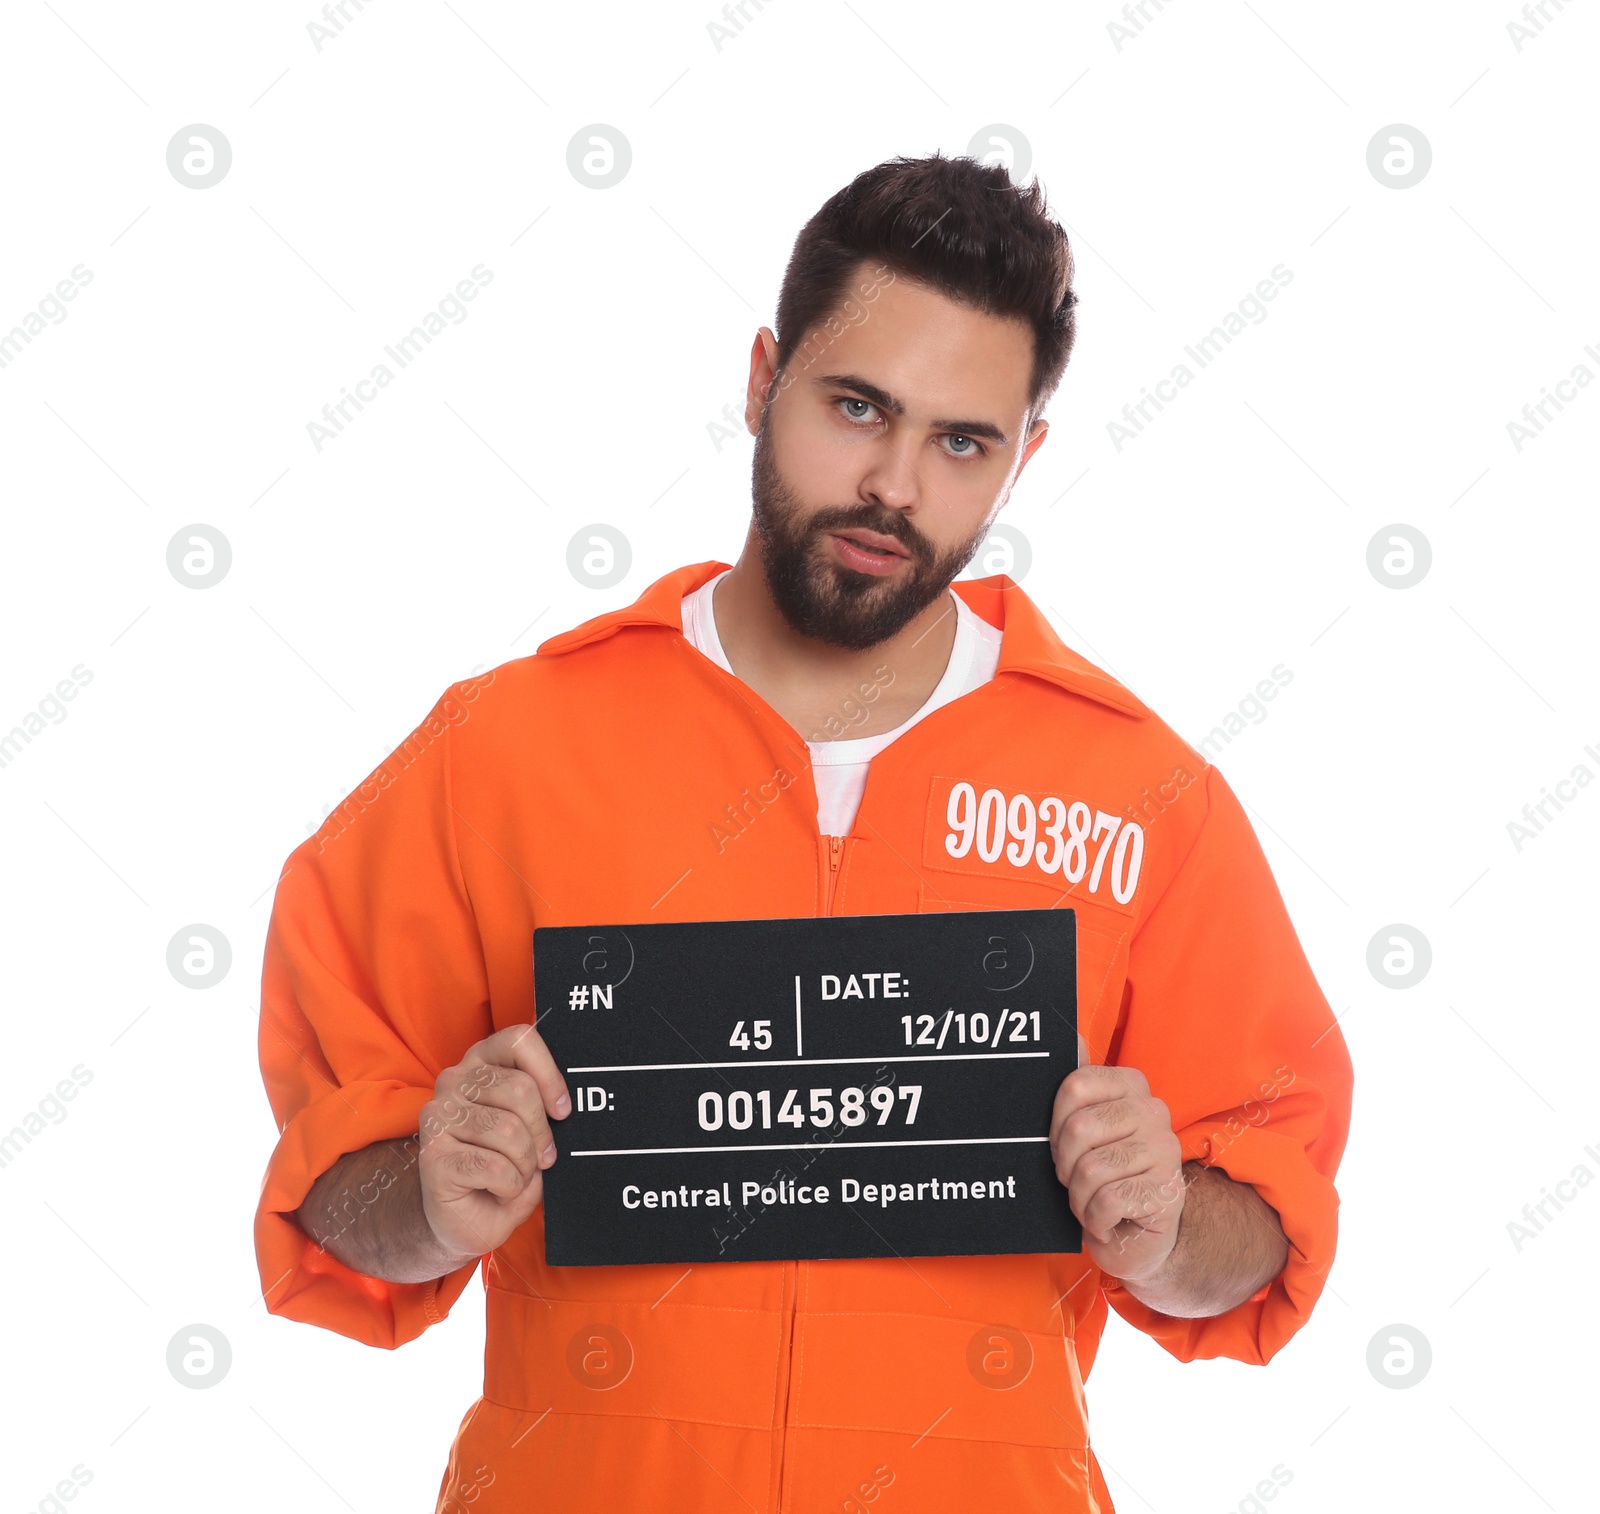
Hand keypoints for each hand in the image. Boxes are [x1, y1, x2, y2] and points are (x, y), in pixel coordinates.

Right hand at [417, 1023, 569, 1264]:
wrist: (463, 1220)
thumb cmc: (502, 1170)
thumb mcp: (530, 1130)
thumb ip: (543, 1108)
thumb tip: (564, 1105)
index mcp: (480, 1063)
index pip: (519, 1041)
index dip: (549, 1074)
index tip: (562, 1110)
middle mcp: (453, 1081)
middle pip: (520, 1089)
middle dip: (542, 1133)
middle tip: (541, 1158)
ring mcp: (437, 1117)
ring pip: (509, 1130)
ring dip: (525, 1164)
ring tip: (515, 1175)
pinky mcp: (432, 1156)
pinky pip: (496, 1167)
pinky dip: (511, 1187)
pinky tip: (497, 1190)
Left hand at [1050, 1034, 1185, 1281]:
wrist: (1138, 1237)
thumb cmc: (1105, 1177)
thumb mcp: (1084, 1128)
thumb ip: (1078, 1086)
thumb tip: (1071, 1036)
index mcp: (1131, 1086)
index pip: (1075, 1085)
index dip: (1055, 1123)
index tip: (1062, 1144)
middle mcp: (1153, 1111)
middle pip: (1080, 1127)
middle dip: (1064, 1165)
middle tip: (1075, 1180)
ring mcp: (1165, 1150)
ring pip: (1090, 1169)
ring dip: (1079, 1198)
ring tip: (1092, 1202)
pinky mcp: (1168, 1192)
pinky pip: (1108, 1200)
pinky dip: (1096, 1219)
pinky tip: (1108, 1221)